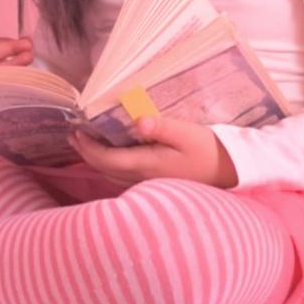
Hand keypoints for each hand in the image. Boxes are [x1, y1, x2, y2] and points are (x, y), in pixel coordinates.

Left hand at [69, 114, 237, 188]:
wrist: (229, 172)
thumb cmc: (208, 150)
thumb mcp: (187, 133)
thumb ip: (161, 127)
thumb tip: (137, 121)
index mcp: (147, 164)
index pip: (107, 159)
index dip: (88, 148)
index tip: (76, 132)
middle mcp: (143, 177)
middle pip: (105, 169)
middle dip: (87, 153)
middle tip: (73, 136)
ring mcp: (149, 182)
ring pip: (113, 174)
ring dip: (97, 160)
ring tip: (86, 144)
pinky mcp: (156, 182)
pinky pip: (124, 176)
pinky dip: (111, 164)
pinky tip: (112, 154)